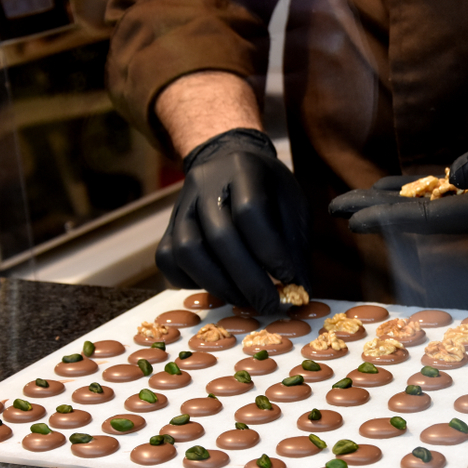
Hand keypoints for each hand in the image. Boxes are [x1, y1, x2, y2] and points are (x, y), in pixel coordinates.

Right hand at [156, 128, 309, 312]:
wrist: (227, 163)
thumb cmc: (268, 191)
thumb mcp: (293, 205)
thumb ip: (296, 244)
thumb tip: (301, 290)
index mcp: (243, 168)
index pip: (250, 210)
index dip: (270, 249)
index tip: (289, 278)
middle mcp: (205, 183)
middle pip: (219, 235)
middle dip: (247, 279)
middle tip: (269, 304)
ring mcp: (180, 205)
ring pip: (187, 251)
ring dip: (218, 284)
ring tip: (245, 300)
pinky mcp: (167, 227)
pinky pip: (169, 260)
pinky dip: (192, 281)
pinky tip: (218, 288)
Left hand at [328, 77, 467, 234]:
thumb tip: (455, 172)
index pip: (429, 220)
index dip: (387, 219)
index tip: (352, 217)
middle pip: (419, 221)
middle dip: (376, 214)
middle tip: (333, 209)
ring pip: (426, 210)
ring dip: (388, 205)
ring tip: (349, 201)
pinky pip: (441, 197)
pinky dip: (412, 192)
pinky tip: (387, 187)